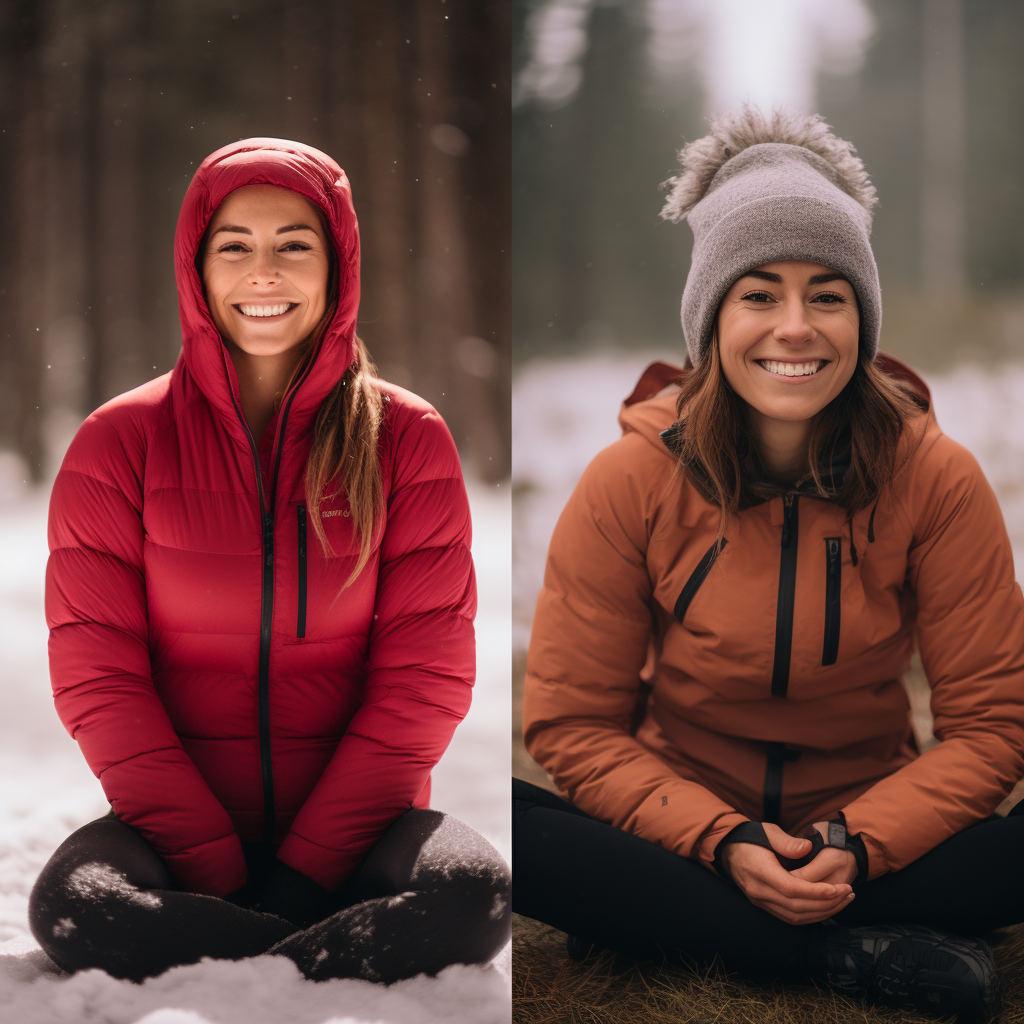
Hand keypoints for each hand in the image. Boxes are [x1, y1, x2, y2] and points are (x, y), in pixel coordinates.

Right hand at [719, 822, 854, 924]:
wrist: (728, 849)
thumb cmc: (751, 838)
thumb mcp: (768, 831)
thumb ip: (787, 841)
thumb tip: (808, 847)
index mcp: (759, 871)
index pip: (792, 889)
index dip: (817, 891)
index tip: (840, 888)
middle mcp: (759, 891)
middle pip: (797, 907)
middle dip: (827, 903)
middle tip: (848, 893)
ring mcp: (760, 901)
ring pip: (795, 917)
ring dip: (822, 912)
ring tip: (843, 901)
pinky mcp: (764, 906)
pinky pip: (790, 918)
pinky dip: (811, 916)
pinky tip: (826, 907)